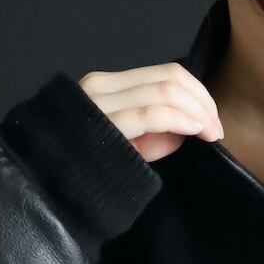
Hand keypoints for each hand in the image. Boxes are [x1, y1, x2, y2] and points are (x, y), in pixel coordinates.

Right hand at [79, 62, 224, 162]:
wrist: (48, 189)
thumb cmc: (84, 170)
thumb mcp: (125, 146)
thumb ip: (153, 135)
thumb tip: (185, 128)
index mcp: (108, 86)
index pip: (164, 74)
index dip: (197, 93)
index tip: (212, 120)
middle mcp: (102, 86)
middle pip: (170, 77)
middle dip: (203, 101)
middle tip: (216, 129)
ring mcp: (100, 101)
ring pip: (165, 90)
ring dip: (197, 111)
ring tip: (210, 132)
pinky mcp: (103, 122)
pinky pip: (151, 113)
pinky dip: (180, 118)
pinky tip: (195, 129)